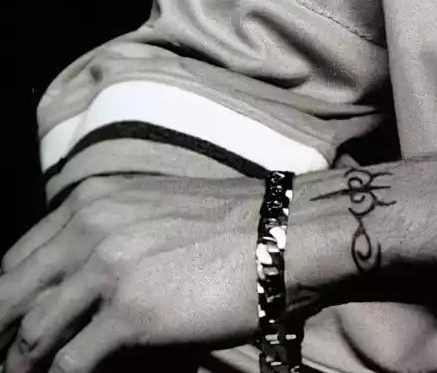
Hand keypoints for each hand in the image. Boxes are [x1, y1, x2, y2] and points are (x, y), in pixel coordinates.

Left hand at [0, 175, 272, 372]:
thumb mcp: (156, 207)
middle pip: (11, 295)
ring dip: (21, 365)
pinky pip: (69, 362)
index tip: (8, 325)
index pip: (17, 258)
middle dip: (1, 333)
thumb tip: (80, 279)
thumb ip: (110, 231)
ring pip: (32, 334)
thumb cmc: (235, 223)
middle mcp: (89, 228)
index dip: (6, 299)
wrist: (287, 232)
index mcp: (92, 201)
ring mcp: (106, 270)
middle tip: (5, 359)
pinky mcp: (128, 313)